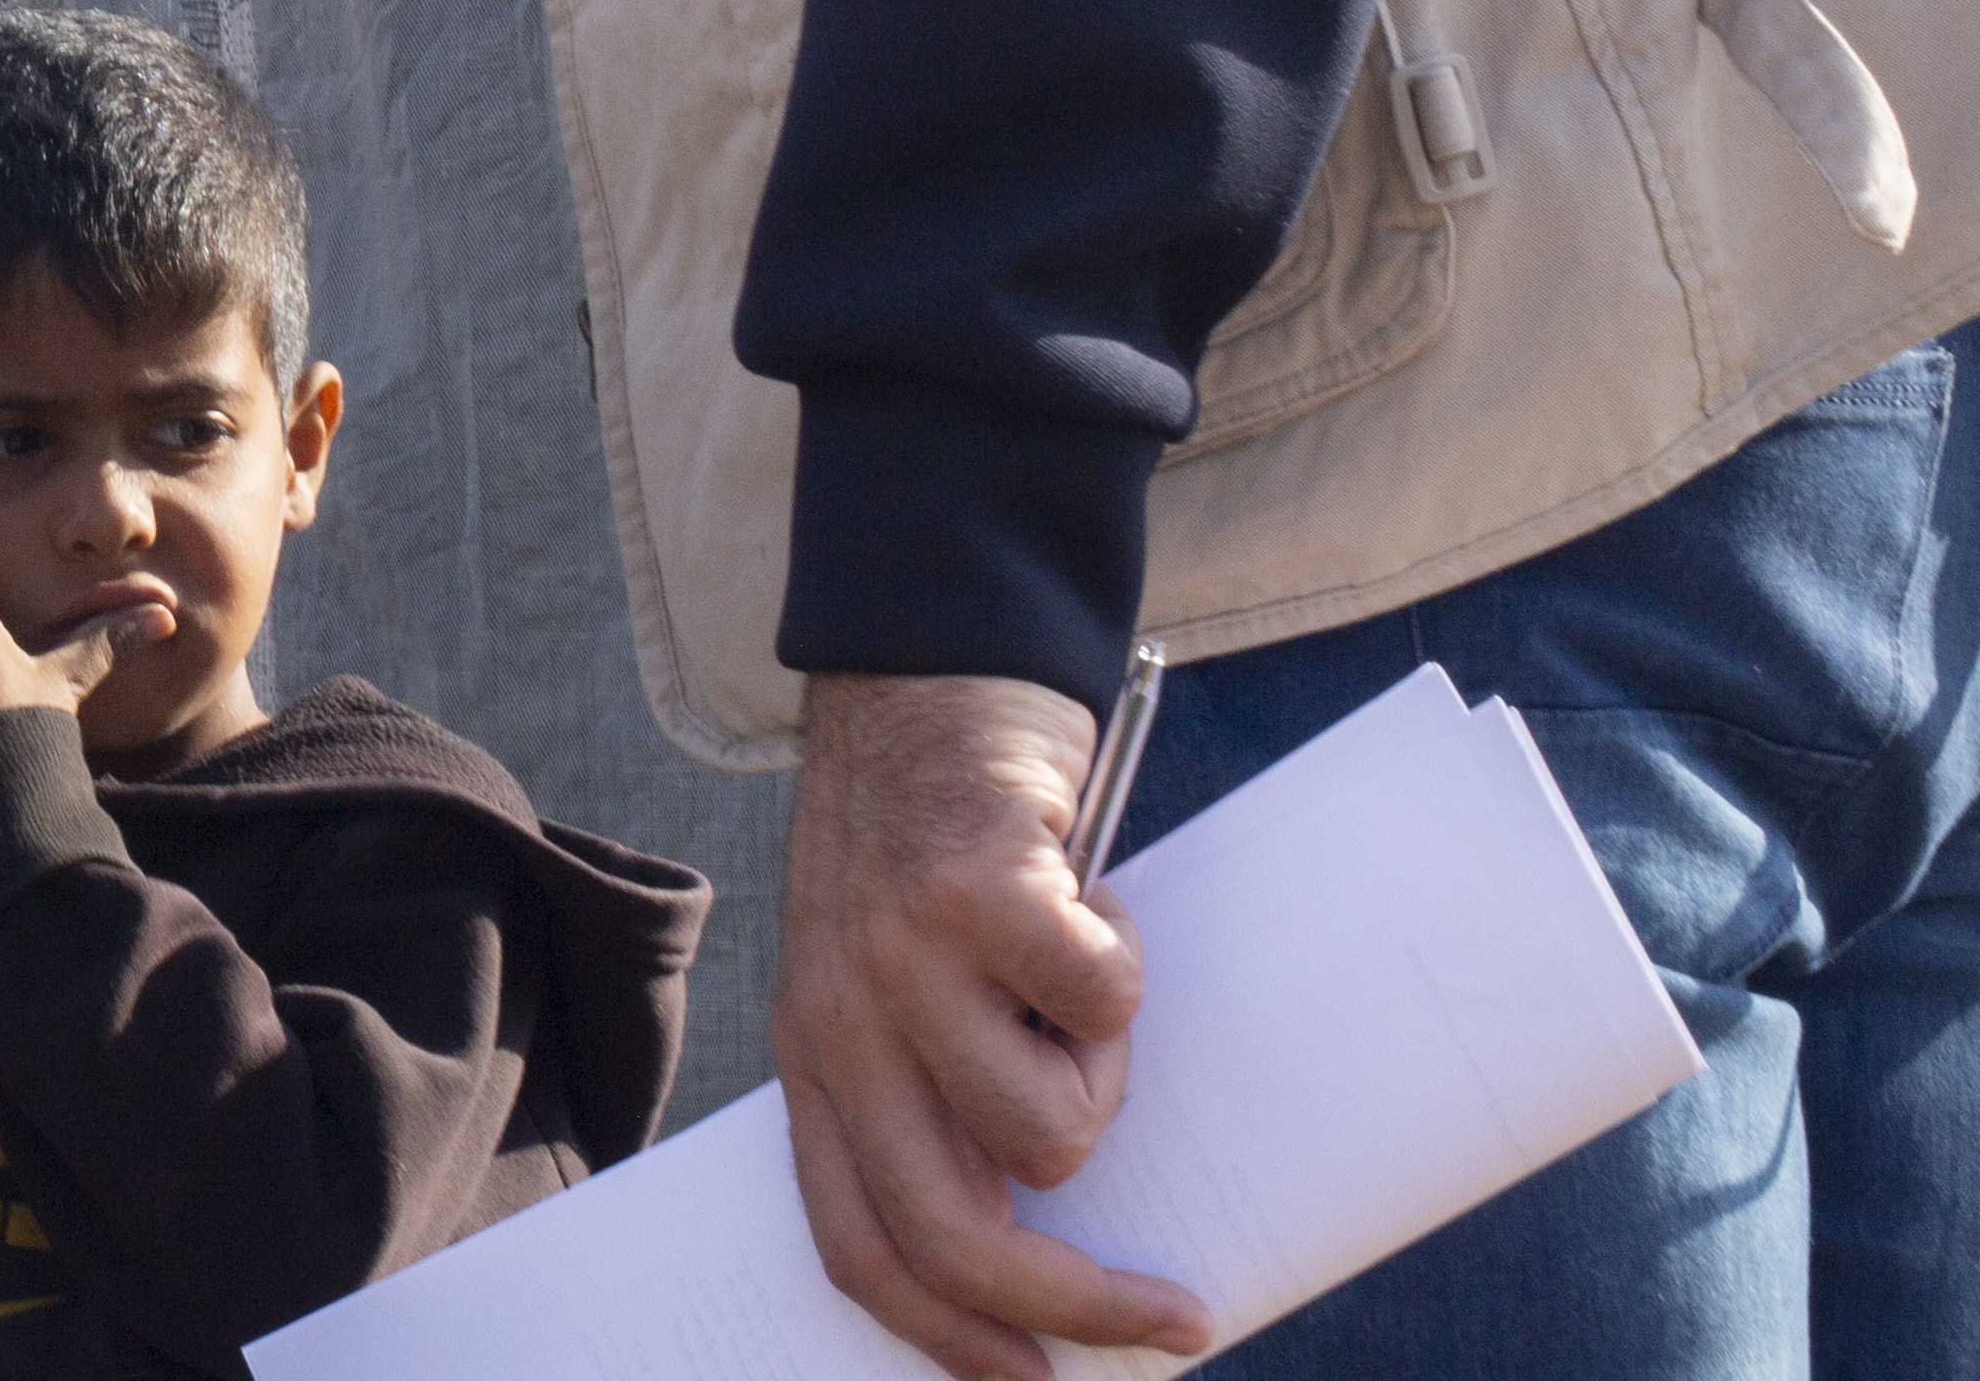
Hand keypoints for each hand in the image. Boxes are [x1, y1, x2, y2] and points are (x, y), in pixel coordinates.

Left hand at [772, 672, 1215, 1376]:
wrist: (924, 678)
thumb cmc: (938, 845)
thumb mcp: (901, 980)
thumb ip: (945, 1085)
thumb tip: (1073, 1229)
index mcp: (816, 1059)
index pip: (858, 1248)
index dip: (949, 1340)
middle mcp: (841, 1022)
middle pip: (958, 1232)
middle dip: (1082, 1302)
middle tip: (1176, 1312)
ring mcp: (899, 962)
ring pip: (1056, 1122)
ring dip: (1104, 1065)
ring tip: (1073, 975)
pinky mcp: (974, 897)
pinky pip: (1101, 999)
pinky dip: (1122, 960)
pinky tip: (1081, 895)